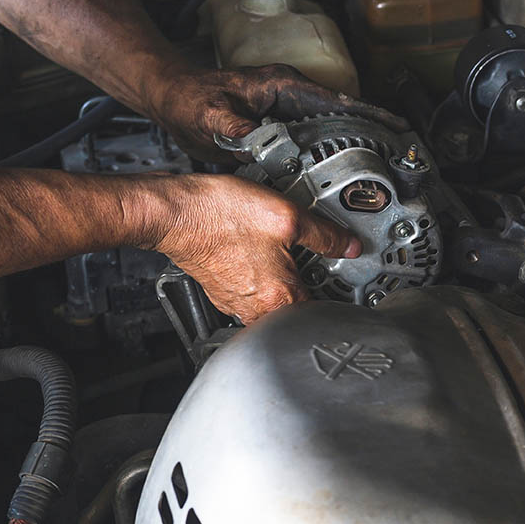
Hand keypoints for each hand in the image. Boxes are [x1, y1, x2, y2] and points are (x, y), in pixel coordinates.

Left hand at [146, 63, 407, 161]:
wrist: (170, 99)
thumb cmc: (188, 98)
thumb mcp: (211, 115)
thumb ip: (237, 129)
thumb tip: (259, 143)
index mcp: (284, 86)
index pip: (338, 100)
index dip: (370, 115)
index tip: (397, 128)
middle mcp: (290, 96)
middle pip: (342, 116)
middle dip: (371, 135)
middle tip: (396, 158)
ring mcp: (286, 111)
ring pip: (330, 131)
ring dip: (352, 149)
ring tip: (377, 172)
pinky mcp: (279, 128)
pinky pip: (312, 143)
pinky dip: (328, 158)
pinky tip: (337, 179)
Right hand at [148, 173, 360, 323]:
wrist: (175, 212)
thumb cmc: (220, 215)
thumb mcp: (288, 217)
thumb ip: (326, 235)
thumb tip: (349, 246)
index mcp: (279, 299)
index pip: (322, 311)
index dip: (338, 294)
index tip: (346, 282)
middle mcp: (257, 309)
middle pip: (298, 307)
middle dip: (310, 286)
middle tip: (317, 262)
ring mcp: (237, 303)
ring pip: (274, 301)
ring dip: (283, 282)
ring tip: (286, 256)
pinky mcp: (222, 292)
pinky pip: (253, 292)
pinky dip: (261, 277)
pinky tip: (259, 255)